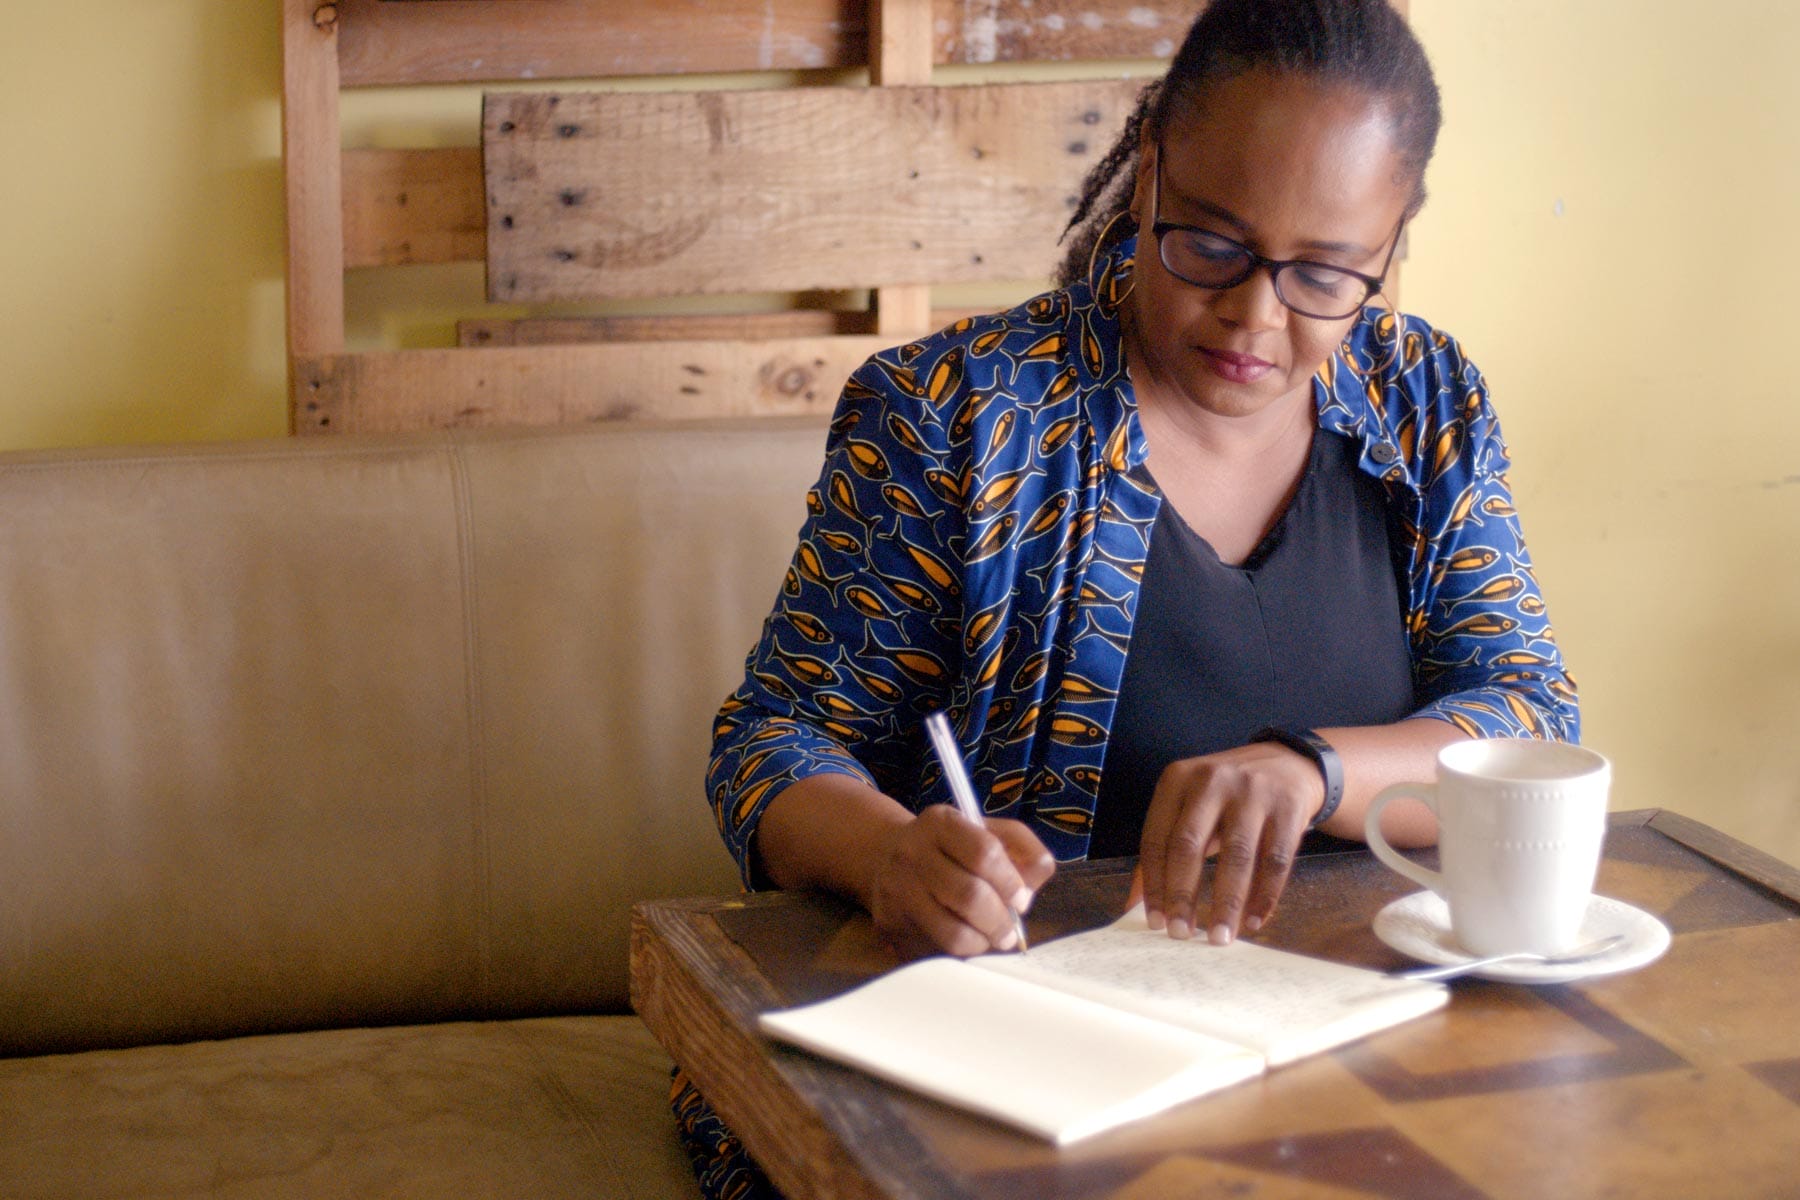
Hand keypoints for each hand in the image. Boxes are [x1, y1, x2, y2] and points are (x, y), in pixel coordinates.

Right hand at [864, 806, 1055, 959]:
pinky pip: (938, 946)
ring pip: (953, 929)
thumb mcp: (985, 831)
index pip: (984, 852)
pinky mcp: (892, 921)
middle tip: (1010, 931)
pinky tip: (969, 940)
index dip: (1010, 881)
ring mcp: (898, 888)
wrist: (885, 856)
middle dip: (1000, 919)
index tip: (1021, 898)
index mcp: (941, 823)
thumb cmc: (949, 846)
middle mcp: (913, 852)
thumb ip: (1020, 848)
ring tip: (993, 938)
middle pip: (970, 894)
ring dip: (983, 940)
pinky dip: (963, 949)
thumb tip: (1031, 888)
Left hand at [1138, 741, 1323, 943]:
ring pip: (1236, 856)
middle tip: (1181, 934)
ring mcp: (1253, 792)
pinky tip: (1253, 921)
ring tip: (1219, 938)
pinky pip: (1275, 860)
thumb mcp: (1188, 805)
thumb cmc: (1225, 795)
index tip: (1155, 922)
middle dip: (1183, 895)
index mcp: (1177, 779)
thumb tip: (1134, 905)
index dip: (1153, 884)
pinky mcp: (1288, 808)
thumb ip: (1161, 849)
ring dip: (1226, 903)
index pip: (1157, 838)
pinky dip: (1264, 896)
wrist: (1287, 763)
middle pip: (1190, 845)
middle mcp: (1212, 781)